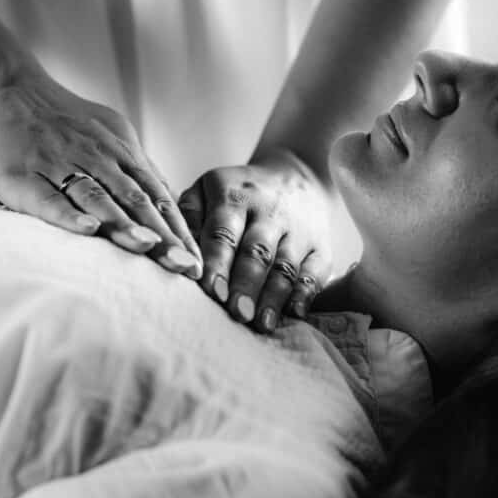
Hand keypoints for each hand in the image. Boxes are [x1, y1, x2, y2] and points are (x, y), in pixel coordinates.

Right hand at [0, 77, 201, 277]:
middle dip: (163, 237)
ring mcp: (61, 165)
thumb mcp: (113, 135)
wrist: (8, 90)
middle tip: (185, 267)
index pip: (158, 197)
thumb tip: (171, 200)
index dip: (179, 231)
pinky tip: (89, 230)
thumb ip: (139, 170)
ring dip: (125, 224)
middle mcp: (98, 159)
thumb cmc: (65, 121)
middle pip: (136, 201)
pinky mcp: (24, 176)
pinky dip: (69, 214)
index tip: (198, 263)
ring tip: (149, 247)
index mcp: (122, 153)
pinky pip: (49, 197)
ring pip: (99, 199)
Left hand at [179, 149, 332, 332]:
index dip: (218, 262)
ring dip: (274, 296)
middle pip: (257, 251)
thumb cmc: (237, 193)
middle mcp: (269, 211)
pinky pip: (315, 271)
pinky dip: (307, 293)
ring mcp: (298, 229)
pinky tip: (295, 313)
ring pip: (286, 265)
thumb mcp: (206, 189)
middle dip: (246, 283)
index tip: (212, 291)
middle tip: (237, 313)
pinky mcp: (321, 246)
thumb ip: (187, 219)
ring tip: (261, 324)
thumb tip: (177, 258)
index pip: (223, 232)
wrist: (294, 174)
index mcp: (234, 195)